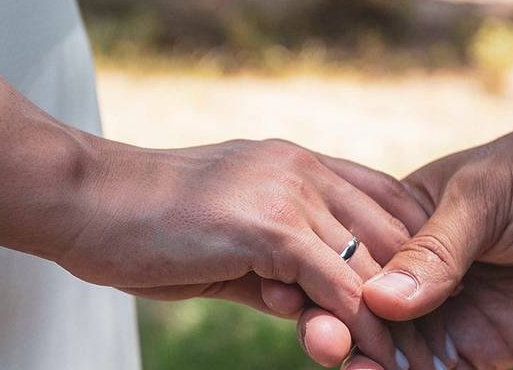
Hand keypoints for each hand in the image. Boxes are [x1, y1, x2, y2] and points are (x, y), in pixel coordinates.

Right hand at [58, 137, 426, 369]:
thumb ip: (274, 265)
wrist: (88, 200)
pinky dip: (354, 325)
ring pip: (369, 259)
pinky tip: (360, 355)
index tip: (415, 300)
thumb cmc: (149, 221)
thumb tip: (306, 305)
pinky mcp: (268, 225)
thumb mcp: (228, 236)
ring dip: (390, 316)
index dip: (405, 250)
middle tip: (425, 340)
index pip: (384, 199)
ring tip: (404, 359)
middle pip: (391, 229)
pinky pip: (334, 283)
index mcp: (298, 163)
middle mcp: (304, 169)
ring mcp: (289, 191)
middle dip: (410, 288)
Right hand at [298, 122, 512, 368]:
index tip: (302, 301)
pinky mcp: (479, 347)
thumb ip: (433, 248)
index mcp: (400, 225)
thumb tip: (379, 298)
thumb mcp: (479, 197)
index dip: (325, 283)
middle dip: (338, 331)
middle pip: (362, 311)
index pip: (350, 260)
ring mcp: (444, 313)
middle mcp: (414, 274)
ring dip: (370, 364)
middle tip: (326, 346)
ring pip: (392, 351)